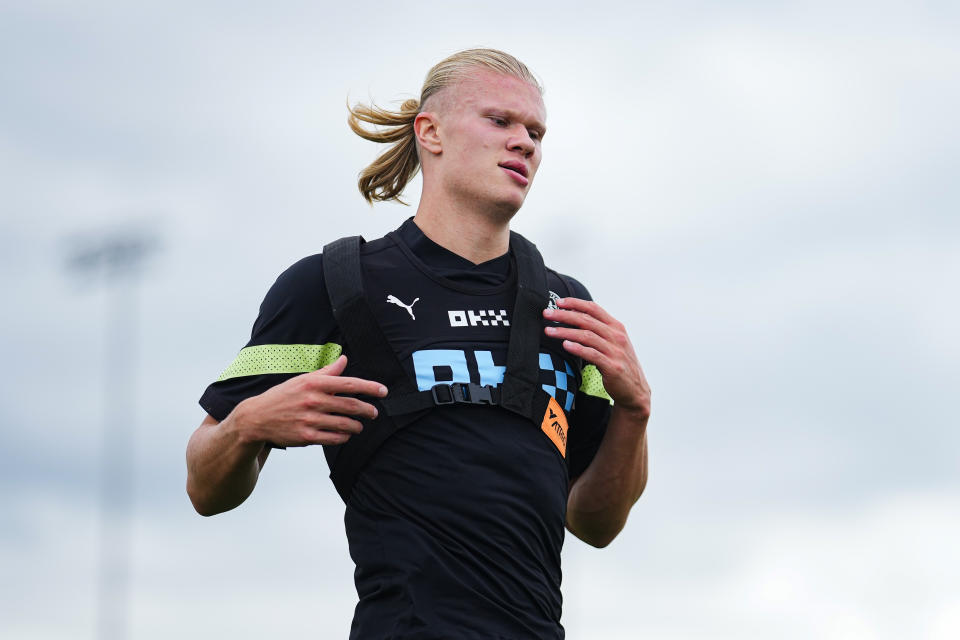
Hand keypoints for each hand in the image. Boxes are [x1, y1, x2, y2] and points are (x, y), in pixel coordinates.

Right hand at [233, 355, 386, 446]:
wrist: (257, 418)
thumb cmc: (283, 396)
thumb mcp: (303, 380)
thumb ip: (326, 372)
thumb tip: (344, 360)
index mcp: (314, 383)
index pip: (349, 383)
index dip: (369, 387)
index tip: (383, 391)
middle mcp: (313, 400)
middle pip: (351, 405)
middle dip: (367, 410)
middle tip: (374, 412)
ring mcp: (309, 419)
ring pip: (345, 424)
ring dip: (357, 425)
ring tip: (360, 425)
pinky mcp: (306, 437)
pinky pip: (333, 438)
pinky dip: (344, 436)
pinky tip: (346, 434)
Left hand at [543, 298, 650, 416]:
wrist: (635, 390)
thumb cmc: (619, 364)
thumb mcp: (613, 342)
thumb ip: (598, 330)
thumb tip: (574, 315)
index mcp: (616, 327)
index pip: (594, 308)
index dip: (575, 303)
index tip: (558, 302)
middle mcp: (617, 336)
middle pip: (587, 320)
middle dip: (564, 315)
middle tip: (546, 314)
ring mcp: (616, 351)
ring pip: (586, 336)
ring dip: (565, 332)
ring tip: (549, 331)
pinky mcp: (613, 367)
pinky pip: (592, 354)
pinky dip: (578, 348)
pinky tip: (565, 345)